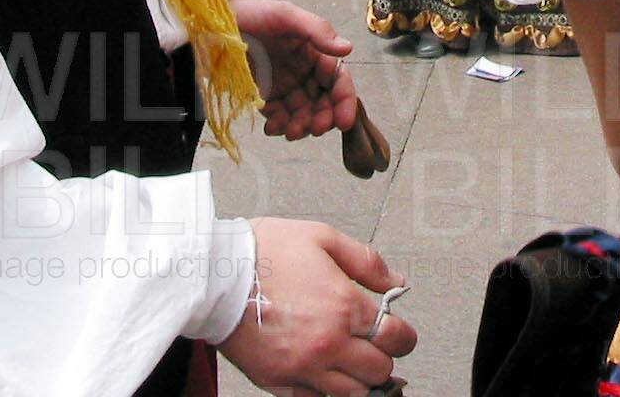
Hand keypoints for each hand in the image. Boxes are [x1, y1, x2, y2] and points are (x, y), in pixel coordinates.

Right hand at [217, 220, 414, 394]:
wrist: (215, 275)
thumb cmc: (262, 253)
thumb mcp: (323, 237)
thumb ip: (366, 262)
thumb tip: (396, 281)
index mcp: (343, 306)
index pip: (395, 337)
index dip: (404, 336)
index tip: (400, 333)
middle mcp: (327, 343)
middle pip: (379, 370)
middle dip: (384, 358)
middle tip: (377, 346)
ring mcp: (303, 367)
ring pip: (353, 394)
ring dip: (361, 380)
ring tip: (355, 363)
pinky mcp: (279, 382)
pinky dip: (327, 392)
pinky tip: (326, 375)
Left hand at [232, 0, 358, 140]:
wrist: (216, 23)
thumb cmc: (253, 14)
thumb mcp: (286, 15)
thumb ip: (317, 31)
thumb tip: (348, 49)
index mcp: (315, 52)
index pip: (337, 80)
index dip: (344, 100)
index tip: (344, 120)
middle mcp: (304, 71)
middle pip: (323, 102)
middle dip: (323, 118)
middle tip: (315, 129)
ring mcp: (285, 85)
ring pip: (303, 114)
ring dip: (302, 126)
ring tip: (291, 131)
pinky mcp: (266, 97)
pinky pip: (279, 117)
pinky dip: (280, 126)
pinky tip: (272, 127)